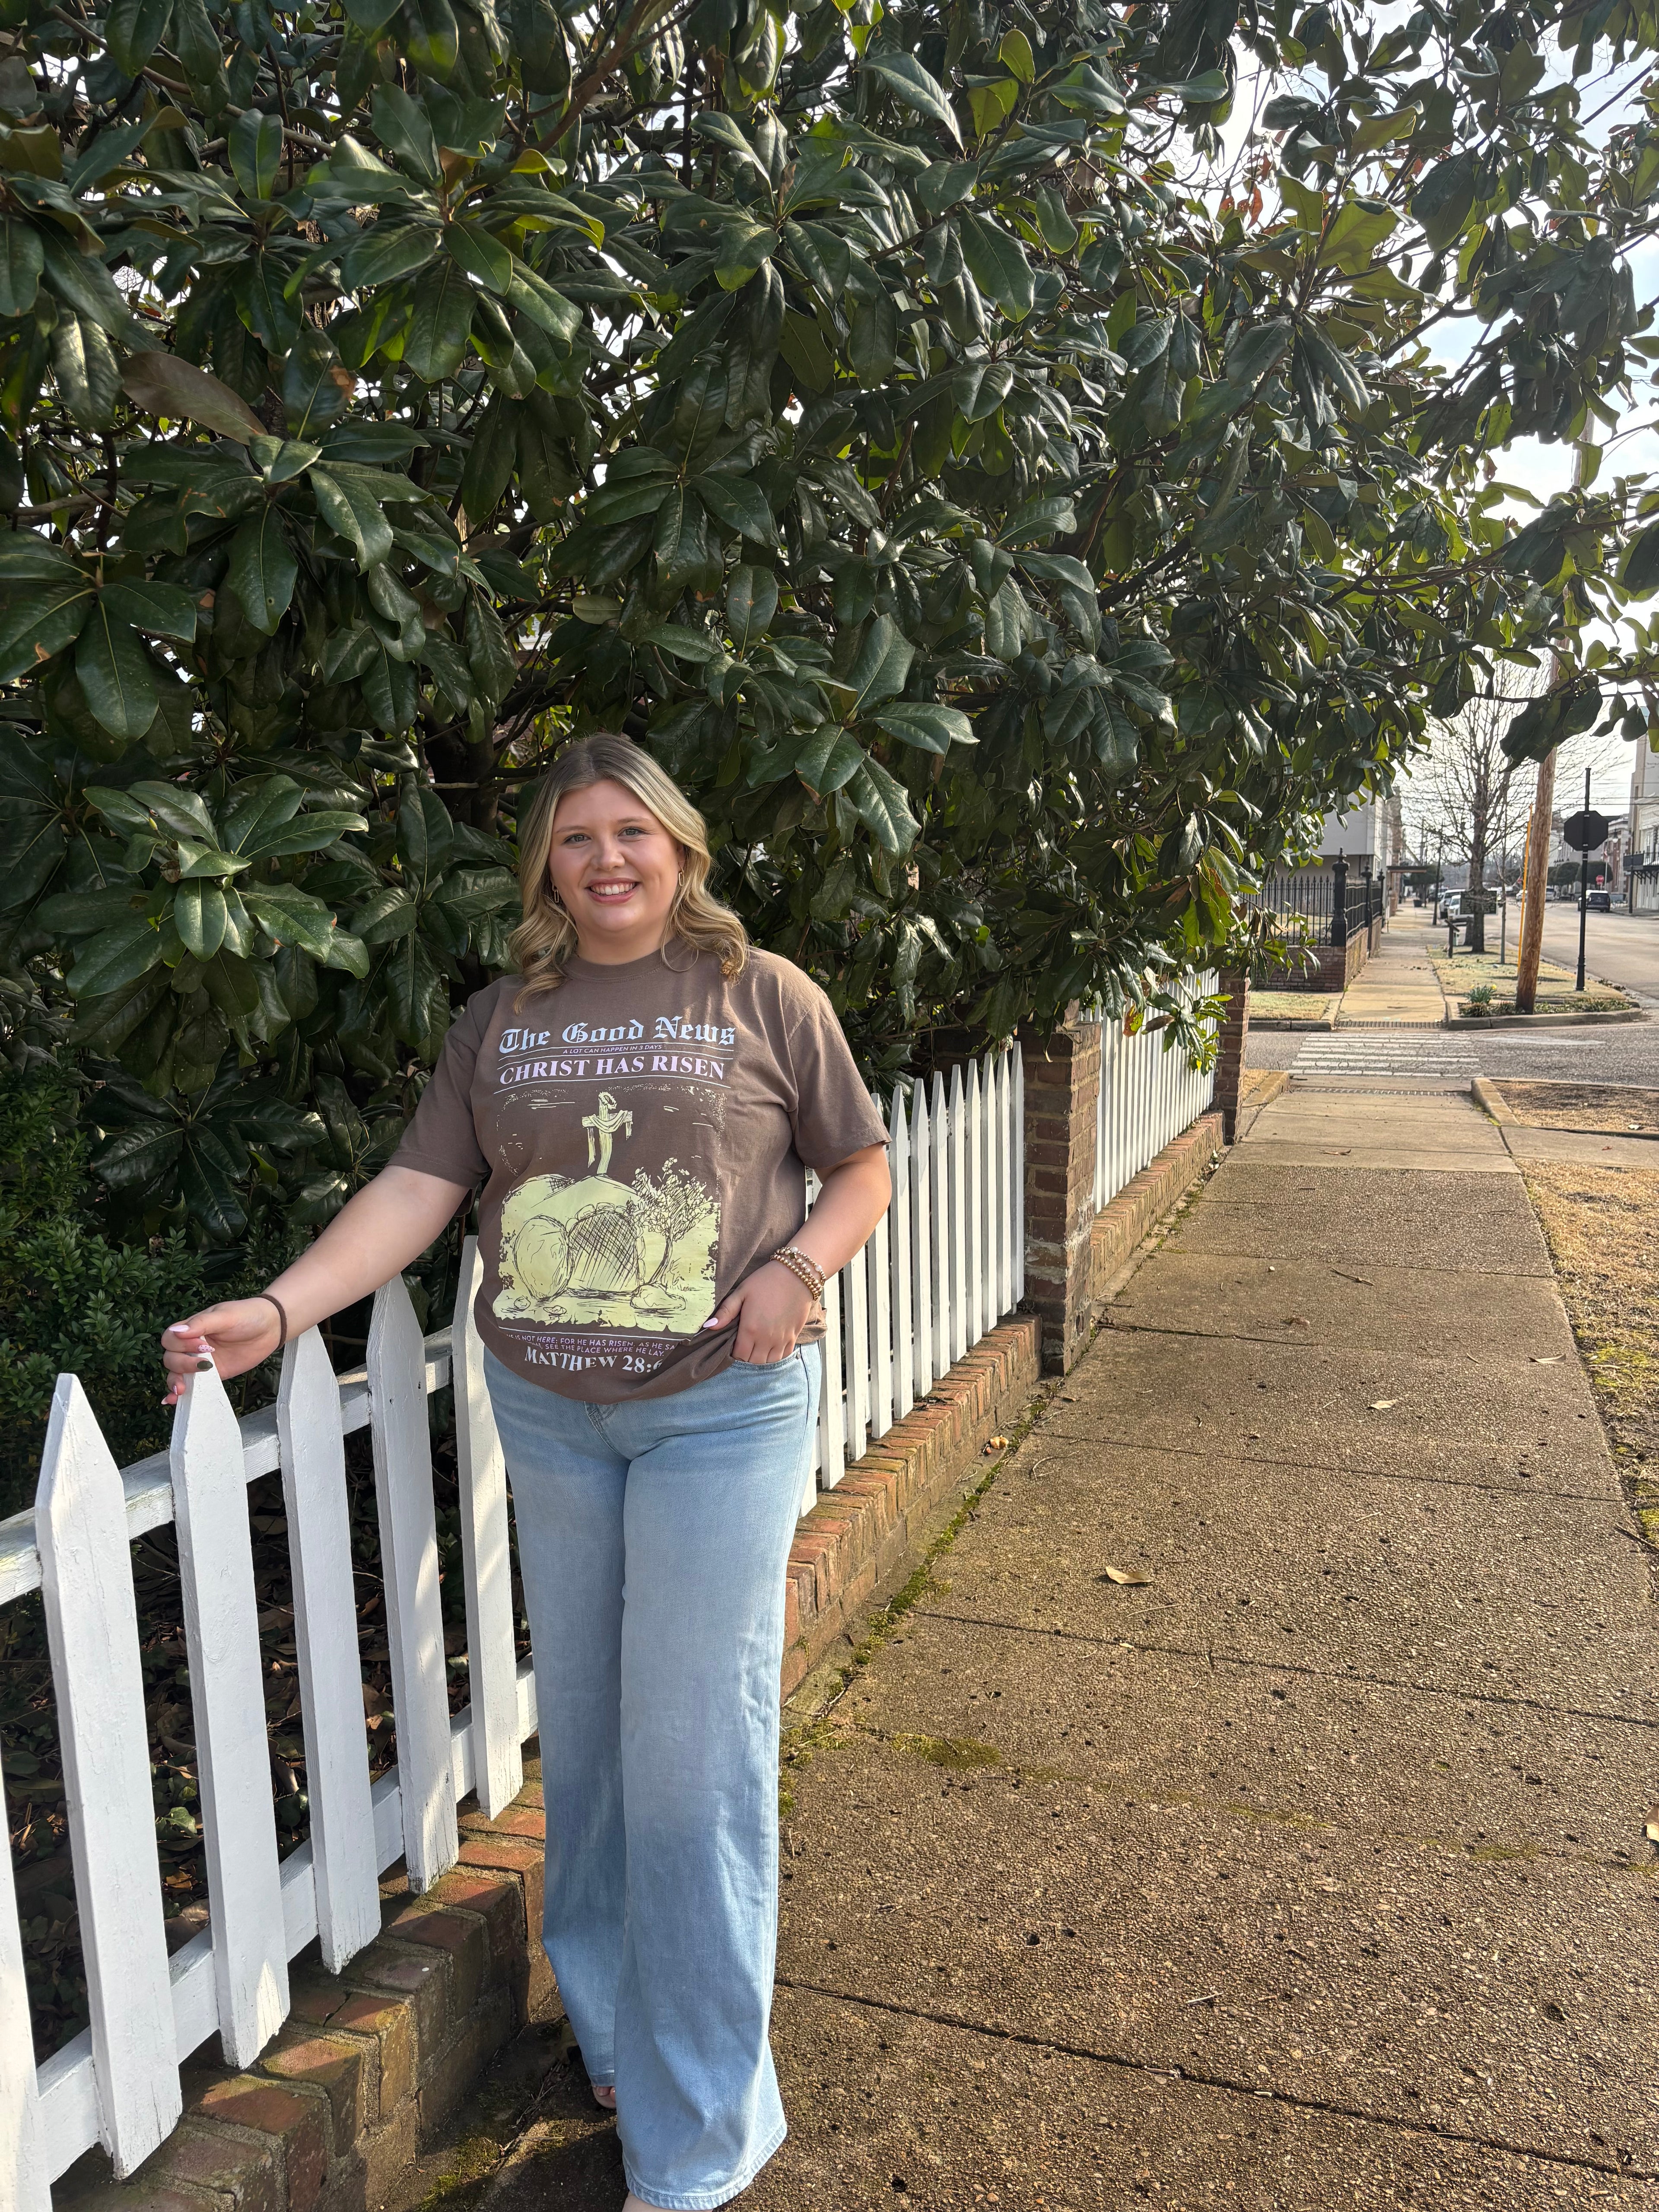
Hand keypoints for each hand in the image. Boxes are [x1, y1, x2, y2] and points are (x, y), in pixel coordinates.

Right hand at [161, 1300, 282, 1407]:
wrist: (271, 1327)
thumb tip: (176, 1331)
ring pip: (177, 1373)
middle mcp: (192, 1346)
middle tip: (204, 1364)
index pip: (170, 1339)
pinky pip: (193, 1384)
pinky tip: (174, 1401)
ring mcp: (201, 1361)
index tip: (202, 1344)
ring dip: (175, 1382)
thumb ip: (201, 1324)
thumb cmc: (247, 1315)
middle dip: (181, 1364)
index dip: (180, 1344)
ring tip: (181, 1390)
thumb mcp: (225, 1316)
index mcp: (192, 1328)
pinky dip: (180, 1393)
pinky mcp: (213, 1375)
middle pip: (171, 1358)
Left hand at [705, 1262, 815, 1366]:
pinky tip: (771, 1344)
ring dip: (761, 1357)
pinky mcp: (793, 1336)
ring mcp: (781, 1339)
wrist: (796, 1275)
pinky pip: (784, 1355)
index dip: (734, 1352)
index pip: (739, 1354)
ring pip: (768, 1361)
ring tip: (757, 1345)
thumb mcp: (741, 1292)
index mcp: (750, 1329)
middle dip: (746, 1356)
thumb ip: (725, 1311)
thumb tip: (708, 1326)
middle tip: (745, 1343)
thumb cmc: (765, 1281)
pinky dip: (776, 1354)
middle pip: (753, 1361)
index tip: (734, 1343)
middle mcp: (766, 1338)